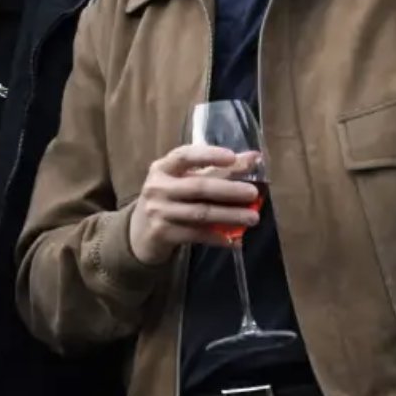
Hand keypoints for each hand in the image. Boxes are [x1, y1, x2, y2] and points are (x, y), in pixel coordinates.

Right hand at [127, 145, 260, 265]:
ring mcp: (159, 211)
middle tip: (253, 193)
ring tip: (252, 217)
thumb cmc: (170, 199)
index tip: (232, 157)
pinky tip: (235, 240)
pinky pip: (196, 235)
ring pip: (200, 213)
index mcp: (162, 168)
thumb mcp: (185, 180)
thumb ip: (218, 169)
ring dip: (229, 215)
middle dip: (228, 190)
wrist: (141, 232)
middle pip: (197, 187)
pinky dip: (217, 237)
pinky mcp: (163, 233)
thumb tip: (254, 157)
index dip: (208, 155)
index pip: (185, 156)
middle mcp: (157, 187)